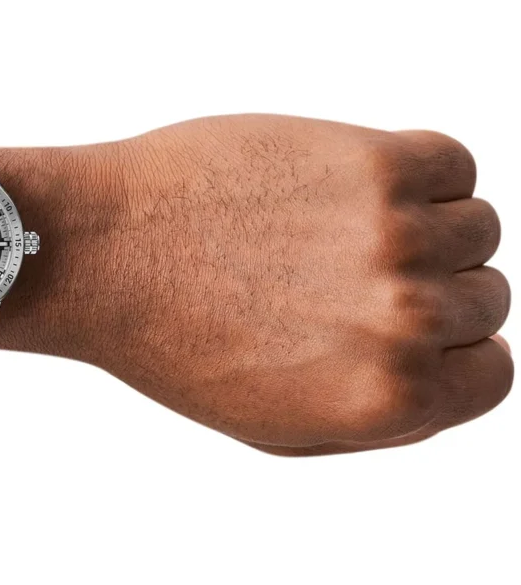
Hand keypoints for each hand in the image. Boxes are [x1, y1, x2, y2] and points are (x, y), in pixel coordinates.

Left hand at [43, 115, 511, 454]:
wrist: (102, 253)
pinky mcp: (370, 160)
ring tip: (339, 227)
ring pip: (475, 225)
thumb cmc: (175, 340)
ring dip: (423, 226)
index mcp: (389, 399)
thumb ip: (382, 414)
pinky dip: (420, 171)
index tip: (409, 326)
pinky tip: (353, 182)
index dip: (452, 351)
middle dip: (428, 289)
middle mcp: (405, 322)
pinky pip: (451, 162)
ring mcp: (394, 234)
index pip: (492, 374)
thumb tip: (450, 374)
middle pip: (484, 295)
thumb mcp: (277, 424)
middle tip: (350, 273)